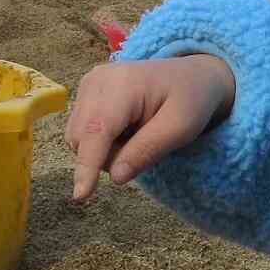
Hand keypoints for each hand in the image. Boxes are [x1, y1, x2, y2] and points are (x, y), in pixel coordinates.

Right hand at [65, 54, 235, 201]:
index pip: (97, 130)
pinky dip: (102, 140)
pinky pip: (81, 131)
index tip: (81, 195)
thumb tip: (115, 176)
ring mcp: (88, 84)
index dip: (88, 164)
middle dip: (109, 156)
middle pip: (83, 138)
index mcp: (122, 84)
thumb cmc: (190, 100)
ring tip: (138, 133)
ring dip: (105, 150)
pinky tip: (126, 128)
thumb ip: (148, 150)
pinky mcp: (85, 92)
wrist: (190, 75)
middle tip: (147, 143)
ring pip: (78, 138)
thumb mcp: (182, 128)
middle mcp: (97, 81)